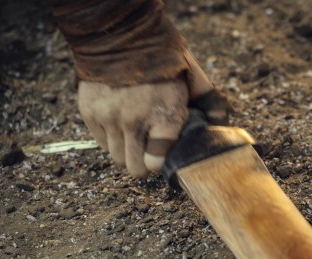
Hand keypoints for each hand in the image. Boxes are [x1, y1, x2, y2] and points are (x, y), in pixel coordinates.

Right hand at [77, 51, 229, 177]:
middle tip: (149, 150)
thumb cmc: (165, 62)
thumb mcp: (194, 82)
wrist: (123, 36)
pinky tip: (119, 120)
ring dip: (127, 149)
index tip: (164, 153)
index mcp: (163, 116)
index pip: (156, 163)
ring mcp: (109, 118)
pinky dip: (111, 136)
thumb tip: (220, 125)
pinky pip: (101, 141)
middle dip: (144, 163)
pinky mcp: (90, 112)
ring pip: (117, 157)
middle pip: (135, 169)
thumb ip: (209, 105)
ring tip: (135, 132)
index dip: (162, 161)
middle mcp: (133, 121)